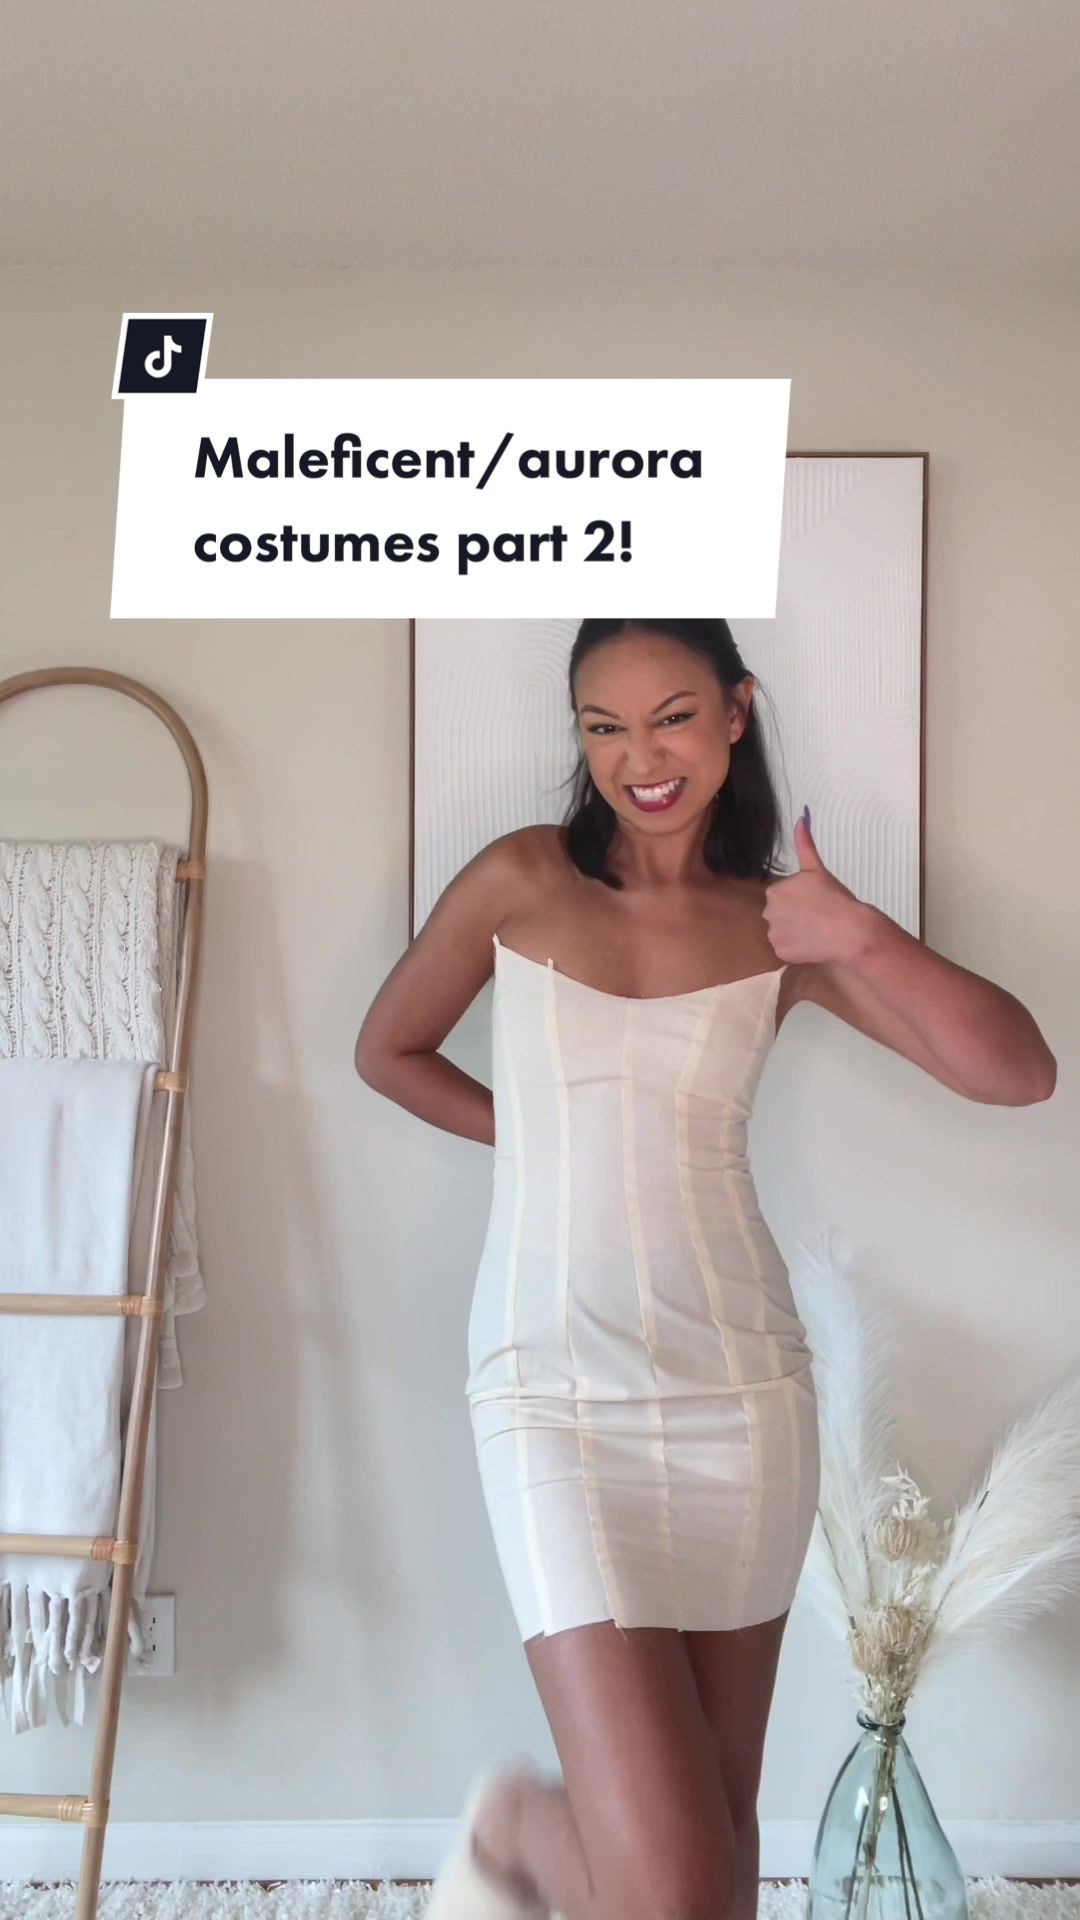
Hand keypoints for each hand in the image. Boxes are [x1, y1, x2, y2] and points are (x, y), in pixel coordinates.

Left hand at [763, 812, 870, 964]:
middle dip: (793, 916)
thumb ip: (804, 844)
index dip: (799, 900)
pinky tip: (812, 944)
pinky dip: (796, 949)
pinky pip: (785, 950)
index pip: (782, 896)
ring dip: (794, 933)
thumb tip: (800, 817)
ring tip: (816, 931)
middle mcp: (768, 912)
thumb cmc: (834, 897)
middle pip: (779, 914)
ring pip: (781, 932)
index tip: (814, 903)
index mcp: (774, 891)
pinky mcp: (781, 952)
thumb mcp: (817, 869)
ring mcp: (773, 934)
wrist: (848, 929)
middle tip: (816, 917)